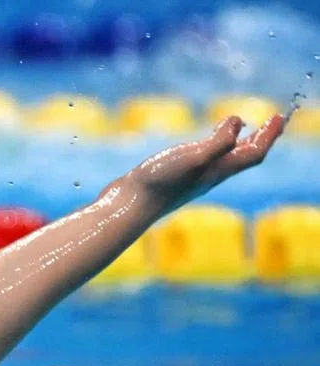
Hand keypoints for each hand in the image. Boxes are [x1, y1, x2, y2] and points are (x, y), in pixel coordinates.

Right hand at [128, 114, 285, 215]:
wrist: (129, 205)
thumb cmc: (161, 183)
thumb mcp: (194, 158)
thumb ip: (219, 142)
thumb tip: (238, 122)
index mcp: (219, 170)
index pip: (254, 153)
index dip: (270, 135)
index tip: (279, 117)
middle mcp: (209, 175)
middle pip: (244, 157)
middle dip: (260, 139)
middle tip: (272, 122)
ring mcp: (192, 178)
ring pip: (225, 159)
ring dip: (238, 143)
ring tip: (243, 130)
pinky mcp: (174, 177)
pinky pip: (203, 160)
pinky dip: (213, 147)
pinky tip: (204, 144)